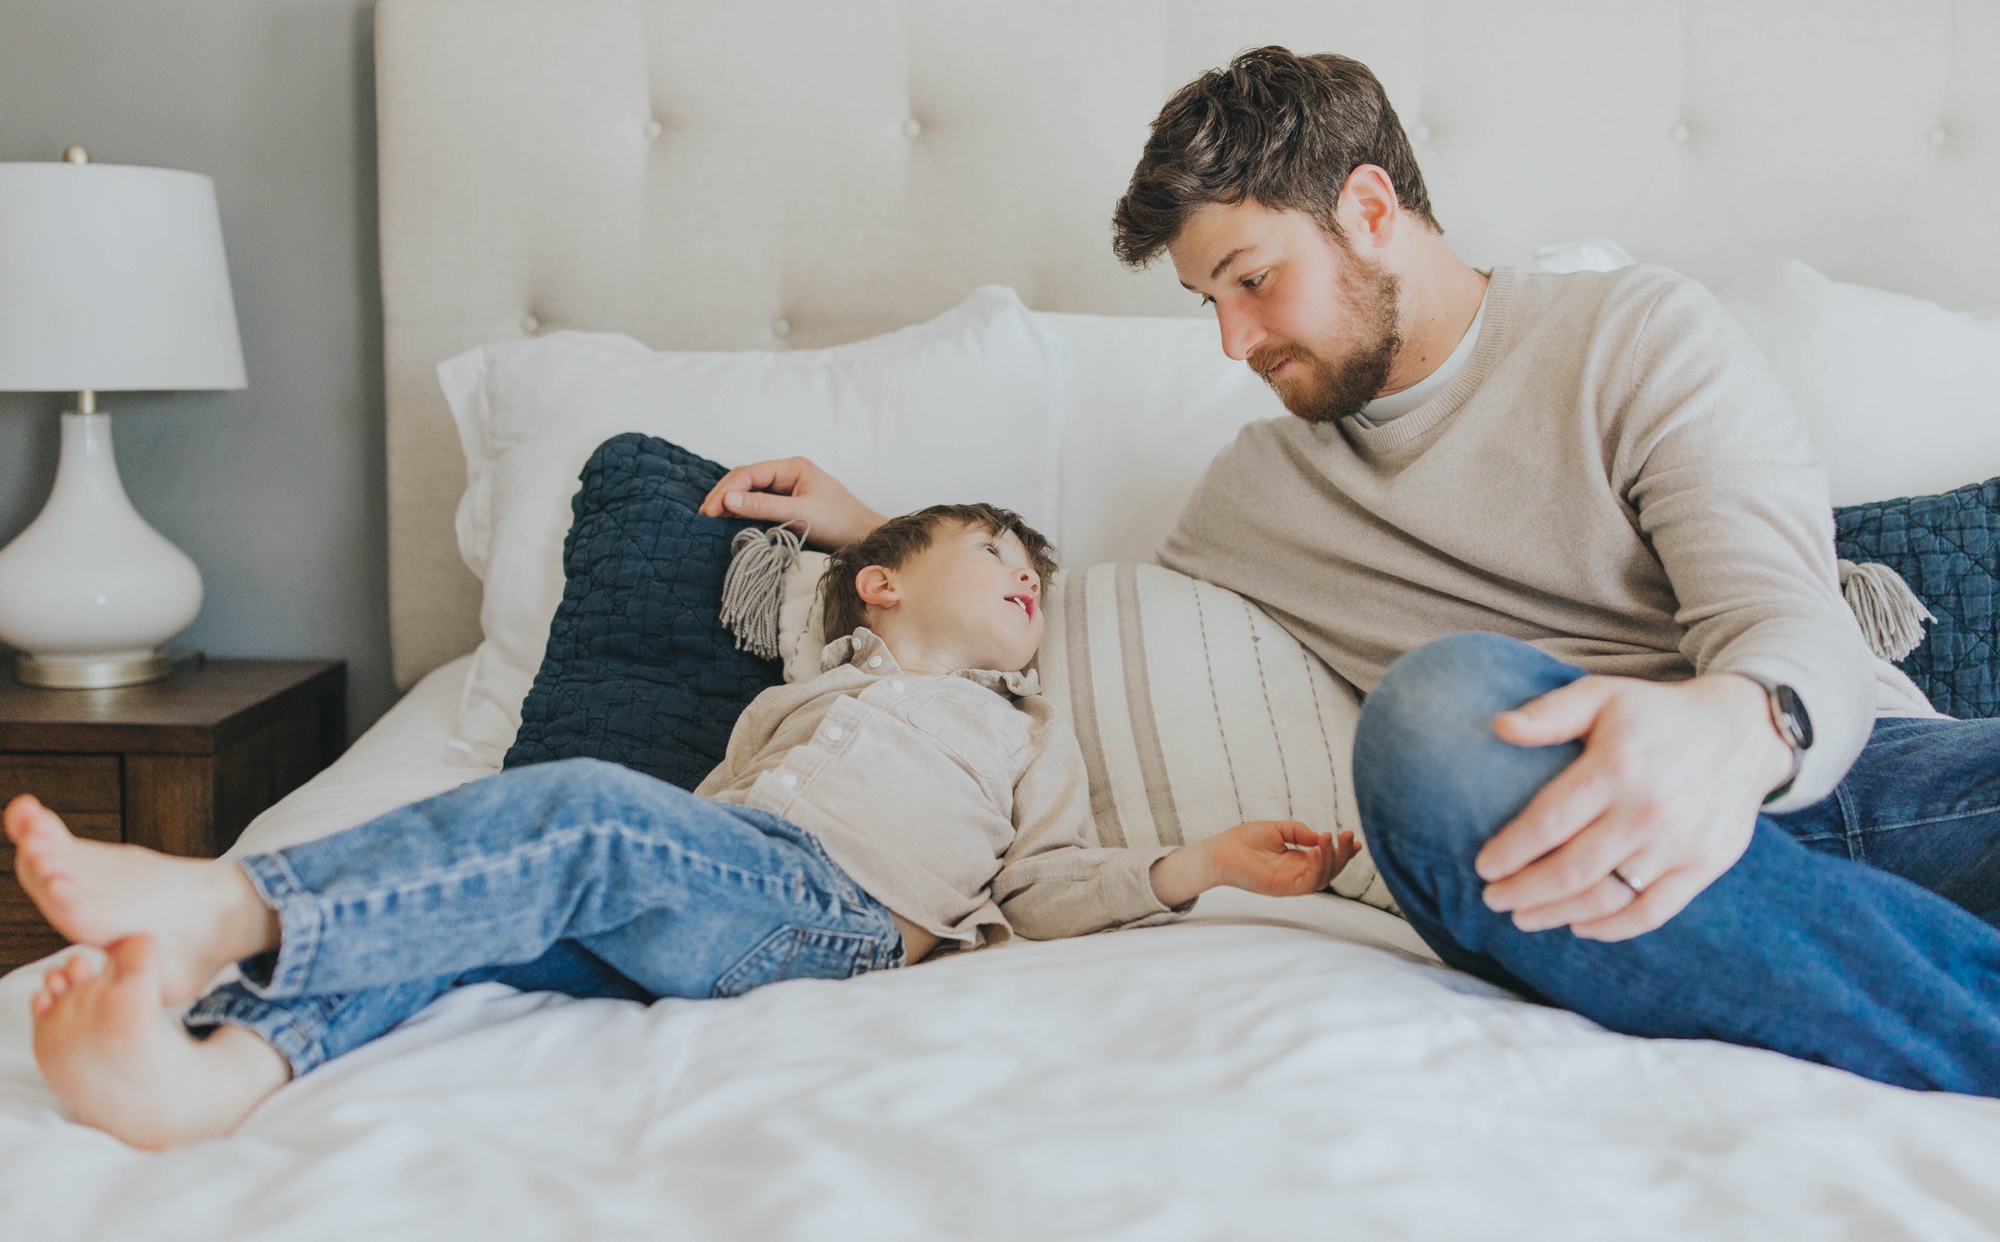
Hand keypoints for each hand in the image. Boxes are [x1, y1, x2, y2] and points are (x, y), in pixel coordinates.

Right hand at [696, 457, 885, 548]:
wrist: (865, 539)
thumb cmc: (840, 523)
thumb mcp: (799, 513)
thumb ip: (763, 506)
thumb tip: (728, 499)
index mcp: (792, 467)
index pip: (749, 473)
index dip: (727, 490)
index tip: (710, 510)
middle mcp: (788, 474)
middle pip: (747, 479)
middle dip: (724, 495)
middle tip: (704, 515)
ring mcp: (788, 489)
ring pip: (751, 492)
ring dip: (732, 504)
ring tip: (711, 519)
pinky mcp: (789, 506)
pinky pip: (760, 505)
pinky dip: (743, 512)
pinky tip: (730, 523)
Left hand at [1149, 821, 1356, 906]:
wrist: (1221, 851)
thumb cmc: (1244, 840)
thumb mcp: (1278, 829)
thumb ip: (1299, 832)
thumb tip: (1320, 836)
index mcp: (1297, 860)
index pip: (1327, 859)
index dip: (1343, 850)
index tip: (1353, 837)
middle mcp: (1297, 873)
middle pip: (1331, 870)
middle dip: (1343, 854)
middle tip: (1349, 836)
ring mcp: (1292, 883)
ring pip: (1324, 878)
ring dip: (1333, 859)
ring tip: (1331, 838)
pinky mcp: (1283, 888)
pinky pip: (1309, 882)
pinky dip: (1317, 867)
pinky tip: (1318, 850)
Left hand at [1477, 672, 1793, 941]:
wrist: (1742, 732)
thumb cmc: (1657, 715)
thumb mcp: (1602, 695)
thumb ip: (1549, 713)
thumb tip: (1498, 727)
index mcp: (1615, 768)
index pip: (1548, 823)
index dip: (1510, 851)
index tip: (1484, 866)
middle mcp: (1647, 811)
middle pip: (1571, 869)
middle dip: (1523, 891)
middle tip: (1493, 898)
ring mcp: (1678, 844)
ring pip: (1606, 897)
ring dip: (1558, 914)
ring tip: (1524, 917)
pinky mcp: (1703, 866)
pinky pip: (1652, 911)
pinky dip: (1612, 928)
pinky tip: (1580, 927)